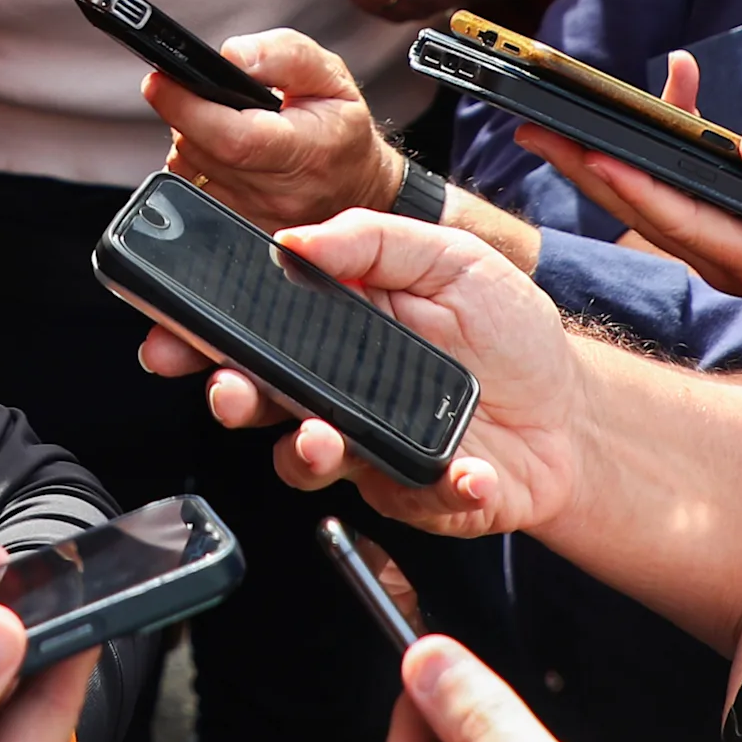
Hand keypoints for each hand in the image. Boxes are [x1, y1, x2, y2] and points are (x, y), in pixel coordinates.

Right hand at [136, 209, 588, 537]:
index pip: (251, 327)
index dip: (199, 333)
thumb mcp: (453, 258)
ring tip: (321, 438)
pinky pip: (400, 501)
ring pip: (303, 460)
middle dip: (230, 396)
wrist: (573, 411)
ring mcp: (366, 447)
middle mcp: (337, 390)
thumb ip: (375, 240)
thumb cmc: (510, 333)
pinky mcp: (409, 494)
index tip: (168, 335)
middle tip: (230, 391)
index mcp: (337, 326)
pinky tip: (465, 470)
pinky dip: (432, 490)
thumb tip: (296, 239)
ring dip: (302, 451)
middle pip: (258, 398)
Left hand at [149, 28, 407, 230]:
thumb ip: (283, 55)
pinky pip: (191, 190)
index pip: (234, 139)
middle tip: (191, 87)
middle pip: (200, 150)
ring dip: (188, 136)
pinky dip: (194, 162)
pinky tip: (216, 147)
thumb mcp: (330, 75)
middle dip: (183, 112)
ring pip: (189, 169)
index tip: (160, 79)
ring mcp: (255, 217)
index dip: (188, 108)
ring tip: (217, 118)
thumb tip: (233, 56)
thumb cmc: (340, 126)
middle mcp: (278, 193)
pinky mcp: (237, 228)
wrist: (357, 186)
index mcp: (306, 151)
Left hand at [516, 53, 741, 366]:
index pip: (674, 215)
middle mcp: (721, 259)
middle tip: (532, 127)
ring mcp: (721, 253)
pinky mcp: (728, 241)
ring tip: (560, 121)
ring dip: (606, 160)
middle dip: (584, 166)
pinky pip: (677, 196)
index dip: (629, 180)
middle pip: (640, 207)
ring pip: (650, 202)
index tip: (587, 146)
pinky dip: (656, 158)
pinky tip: (656, 119)